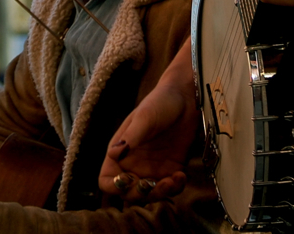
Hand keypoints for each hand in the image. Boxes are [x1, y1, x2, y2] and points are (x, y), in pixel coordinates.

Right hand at [99, 48, 194, 202]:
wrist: (186, 97)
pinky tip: (181, 175)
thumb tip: (113, 154)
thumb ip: (131, 136)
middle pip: (129, 193)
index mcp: (120, 151)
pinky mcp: (172, 169)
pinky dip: (175, 187)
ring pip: (150, 194)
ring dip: (160, 193)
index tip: (128, 180)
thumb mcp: (144, 117)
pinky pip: (170, 187)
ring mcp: (153, 168)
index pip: (107, 180)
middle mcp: (134, 164)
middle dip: (140, 194)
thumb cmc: (160, 102)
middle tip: (154, 184)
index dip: (114, 187)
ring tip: (172, 180)